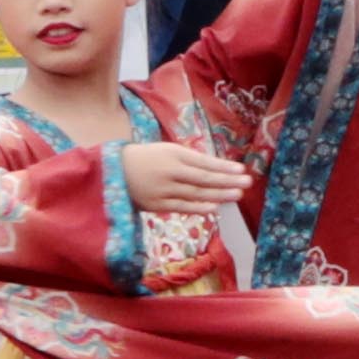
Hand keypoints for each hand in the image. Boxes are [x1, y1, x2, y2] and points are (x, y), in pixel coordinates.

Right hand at [114, 135, 250, 214]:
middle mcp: (170, 171)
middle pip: (204, 178)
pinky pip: (182, 206)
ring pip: (196, 193)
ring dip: (219, 194)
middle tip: (247, 182)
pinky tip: (214, 207)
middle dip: (227, 180)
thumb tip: (216, 168)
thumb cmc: (144, 159)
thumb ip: (188, 159)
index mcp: (172, 154)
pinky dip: (199, 207)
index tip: (241, 170)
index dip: (223, 166)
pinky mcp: (156, 204)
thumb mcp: (165, 151)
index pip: (204, 162)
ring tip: (237, 195)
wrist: (111, 171)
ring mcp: (163, 189)